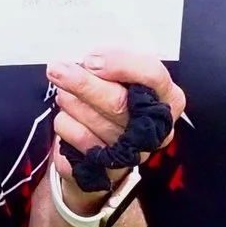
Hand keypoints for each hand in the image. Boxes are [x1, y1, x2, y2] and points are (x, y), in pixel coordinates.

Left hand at [46, 52, 185, 192]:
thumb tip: (87, 62)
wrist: (104, 145)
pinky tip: (68, 116)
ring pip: (93, 120)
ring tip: (64, 93)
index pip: (153, 74)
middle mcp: (155, 128)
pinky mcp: (107, 168)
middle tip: (57, 69)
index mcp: (168, 98)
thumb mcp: (124, 77)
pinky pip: (77, 138)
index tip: (91, 58)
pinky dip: (64, 122)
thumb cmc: (118, 100)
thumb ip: (113, 66)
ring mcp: (133, 152)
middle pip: (118, 102)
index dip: (120, 63)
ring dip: (70, 101)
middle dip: (83, 83)